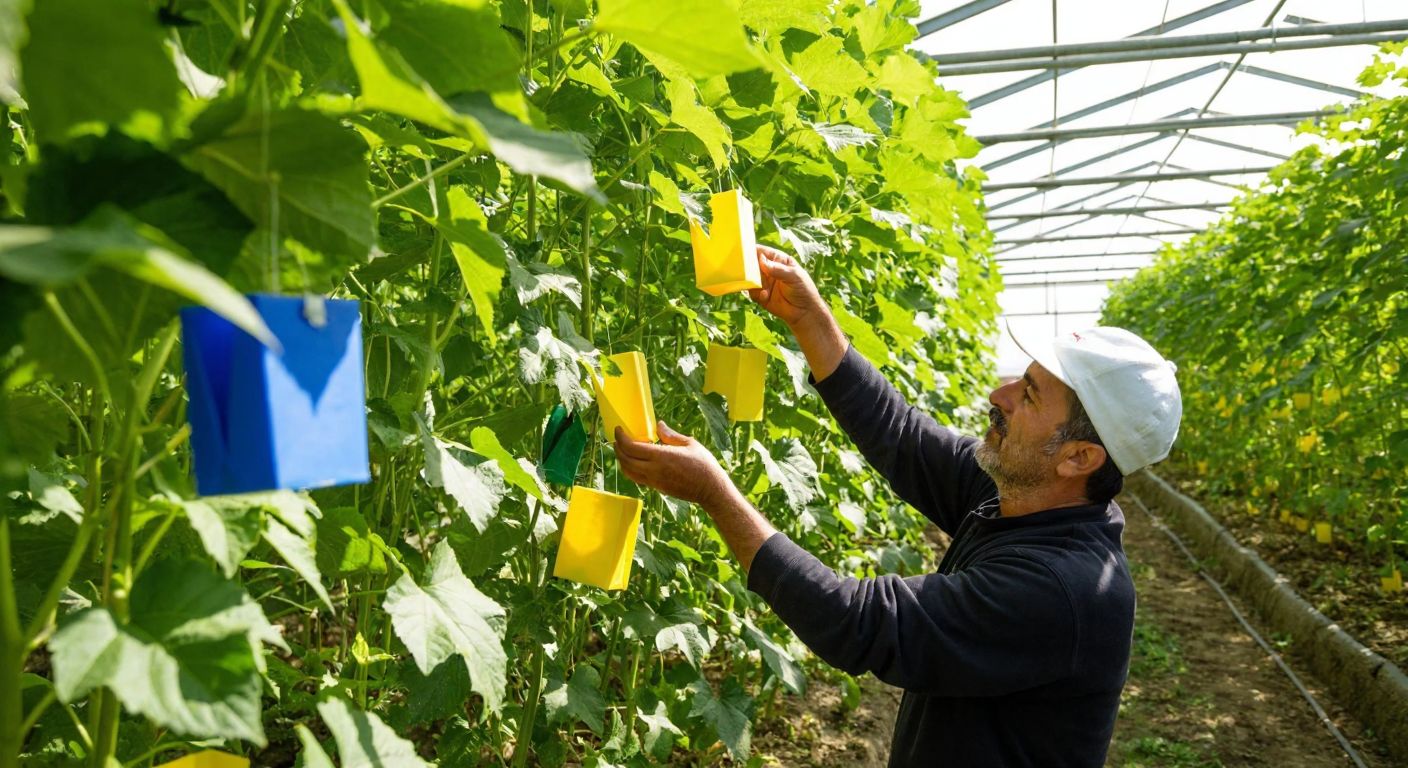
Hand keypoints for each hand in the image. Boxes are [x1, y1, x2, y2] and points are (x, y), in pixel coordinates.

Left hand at [613, 422, 735, 509]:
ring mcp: (654, 481)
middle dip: (618, 448)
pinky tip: (635, 461)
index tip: (618, 429)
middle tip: (618, 439)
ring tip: (623, 450)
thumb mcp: (689, 444)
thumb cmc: (704, 465)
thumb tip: (658, 425)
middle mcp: (654, 470)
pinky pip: (637, 478)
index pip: (631, 447)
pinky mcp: (657, 488)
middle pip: (625, 460)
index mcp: (661, 456)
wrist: (710, 489)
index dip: (621, 438)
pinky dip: (630, 469)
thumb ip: (671, 435)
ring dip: (622, 460)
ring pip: (628, 472)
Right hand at [748, 245, 826, 330]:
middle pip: (752, 264)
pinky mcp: (760, 295)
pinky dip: (756, 294)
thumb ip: (778, 269)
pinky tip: (765, 296)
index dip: (752, 250)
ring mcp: (764, 283)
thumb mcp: (794, 276)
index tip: (743, 252)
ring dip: (752, 282)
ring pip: (749, 278)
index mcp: (778, 260)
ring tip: (758, 286)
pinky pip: (752, 292)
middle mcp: (768, 270)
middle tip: (746, 271)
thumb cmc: (803, 289)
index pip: (762, 252)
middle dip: (748, 267)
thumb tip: (761, 260)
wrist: (804, 312)